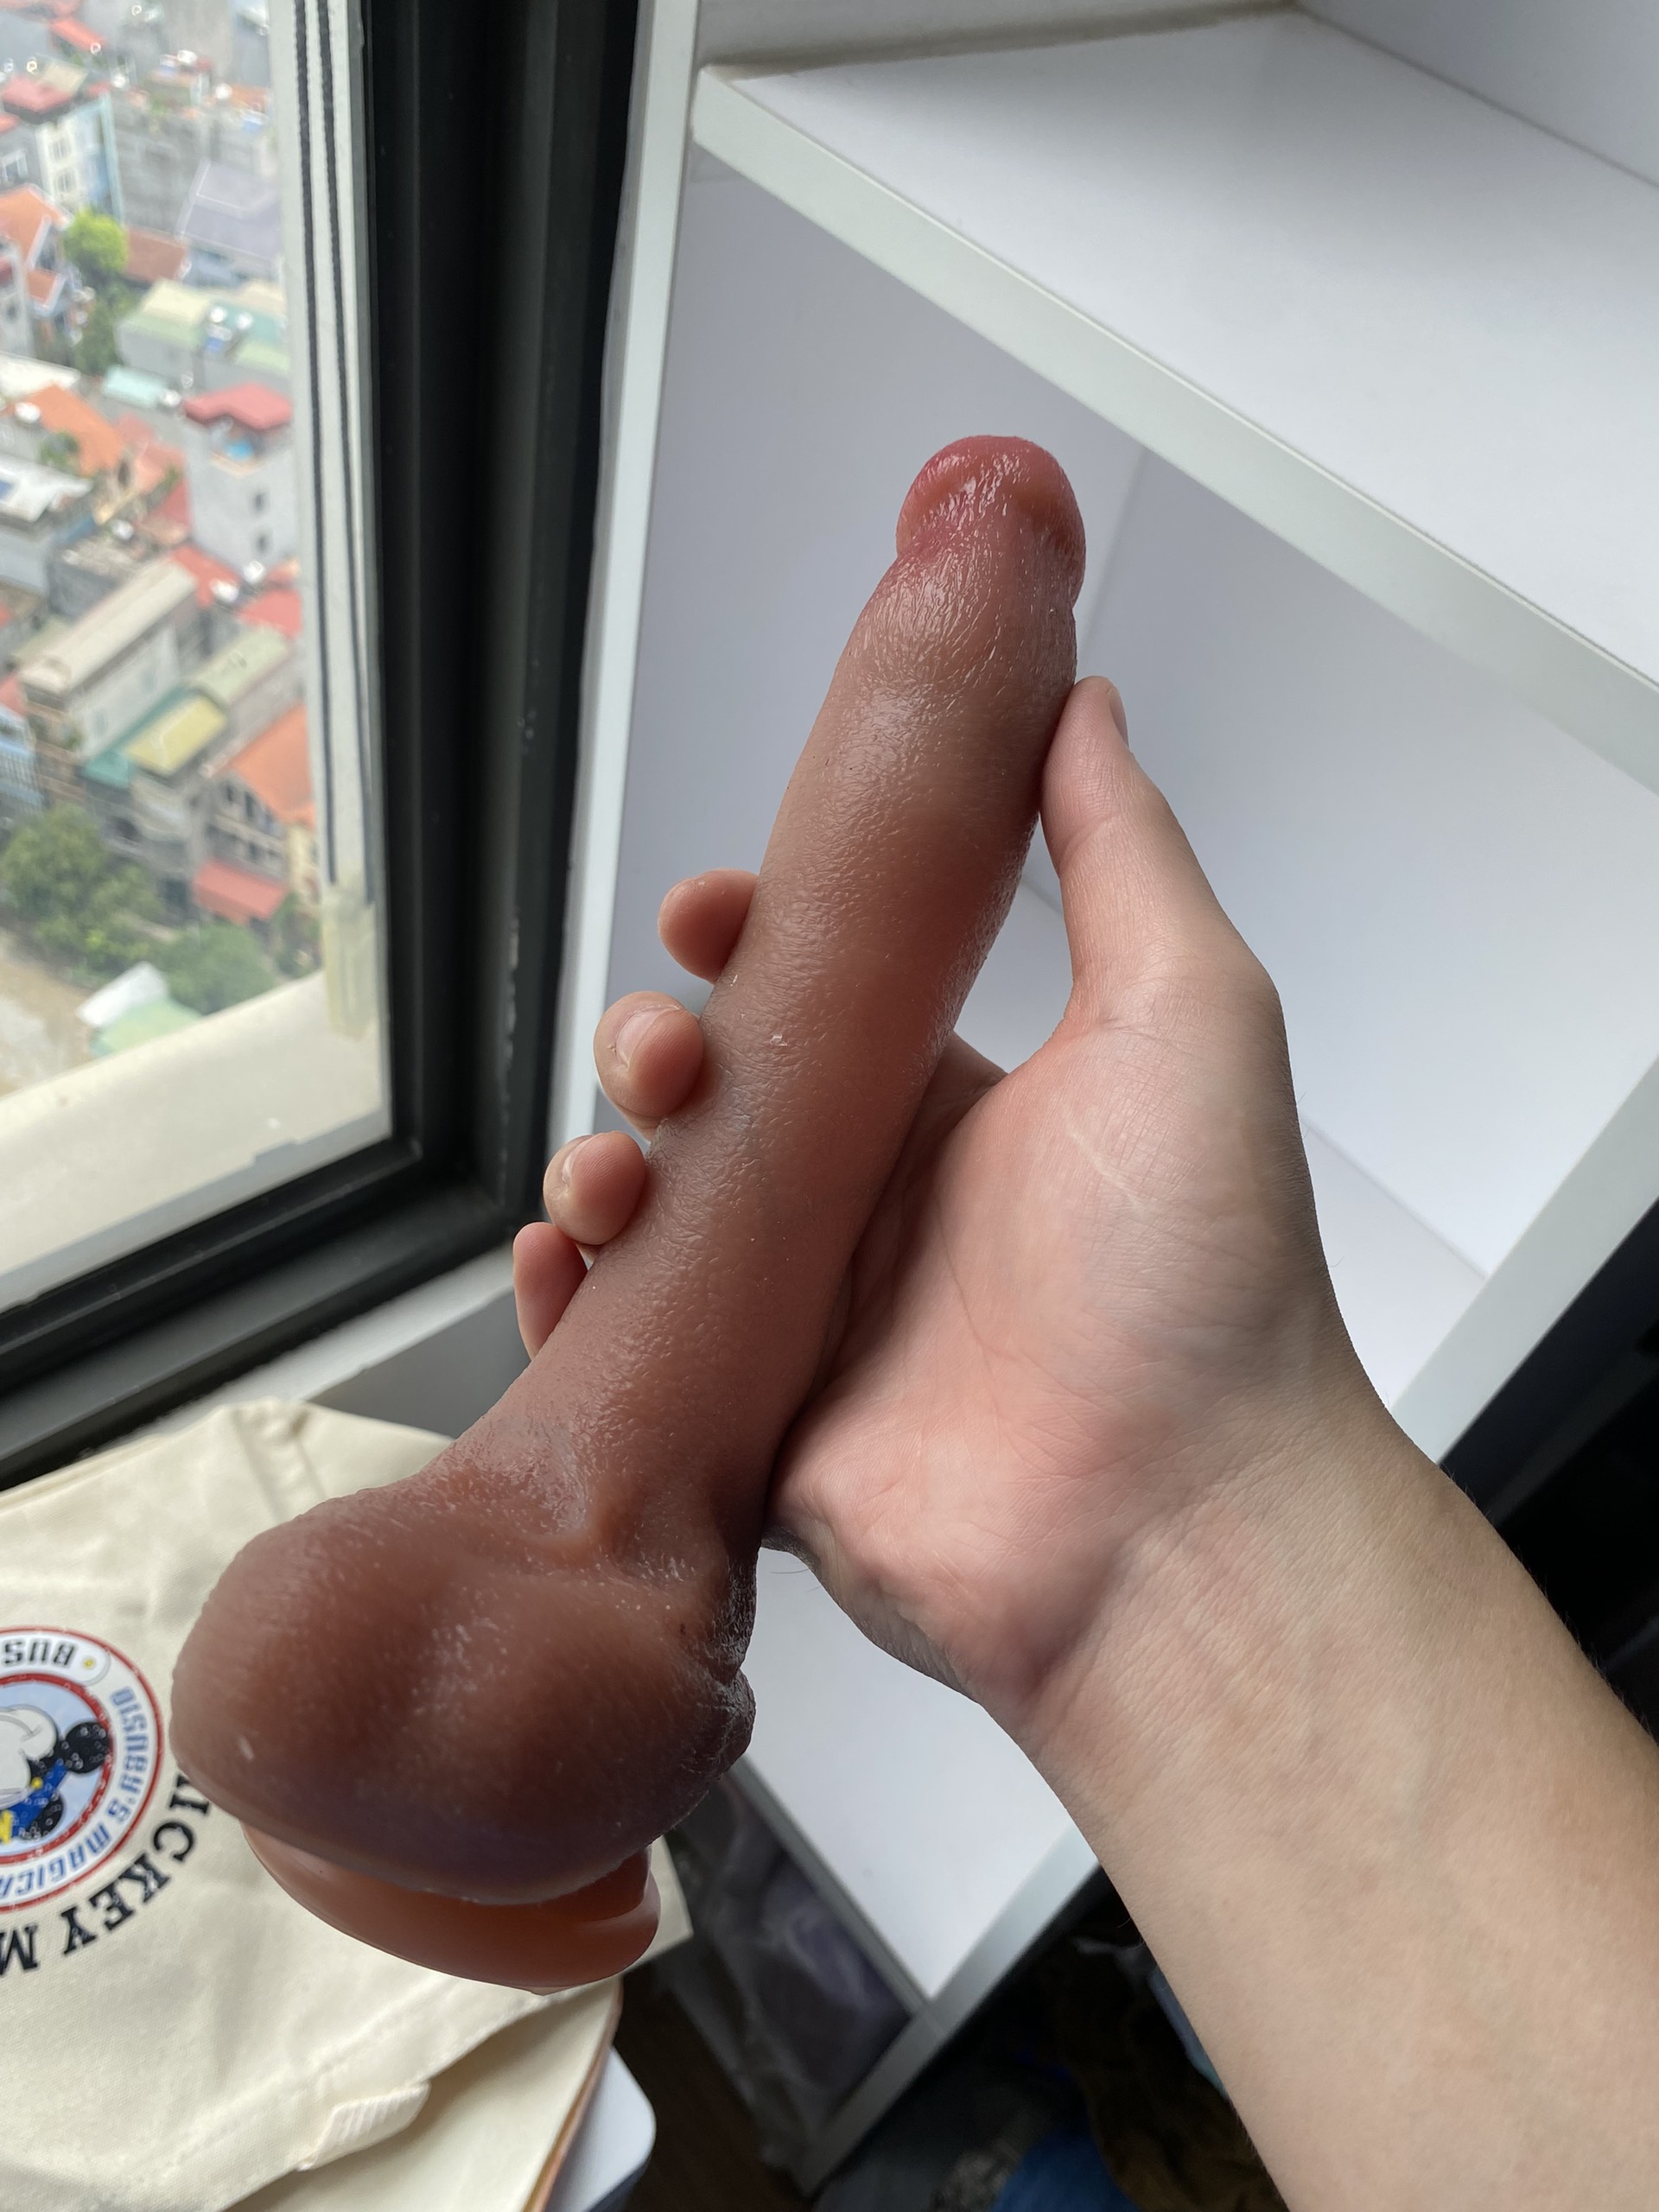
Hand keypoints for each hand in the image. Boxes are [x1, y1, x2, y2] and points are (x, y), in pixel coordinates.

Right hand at [516, 679, 1384, 1750]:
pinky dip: (566, 1304)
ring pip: (651, 1216)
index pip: (813, 996)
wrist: (1176, 1521)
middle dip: (654, 1050)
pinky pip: (623, 1356)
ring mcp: (806, 1322)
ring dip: (599, 1164)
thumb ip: (1117, 847)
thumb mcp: (1186, 1008)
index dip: (744, 941)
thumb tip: (1077, 701)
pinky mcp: (751, 1429)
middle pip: (709, 1097)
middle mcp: (873, 1206)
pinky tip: (561, 1263)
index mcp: (955, 1106)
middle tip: (667, 1061)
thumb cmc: (1200, 1268)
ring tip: (614, 1174)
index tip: (710, 910)